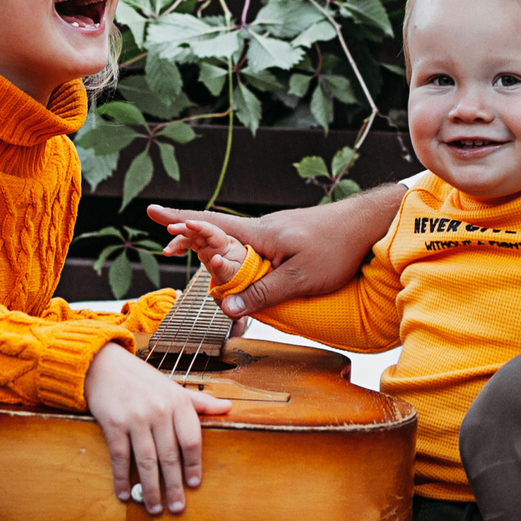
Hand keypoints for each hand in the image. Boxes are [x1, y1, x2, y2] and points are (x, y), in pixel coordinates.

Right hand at [84, 343, 229, 514]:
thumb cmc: (142, 380)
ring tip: (155, 508)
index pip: (192, 440)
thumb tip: (229, 407)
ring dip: (151, 489)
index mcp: (178, 402)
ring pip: (147, 461)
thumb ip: (200, 401)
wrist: (104, 365)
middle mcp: (159, 410)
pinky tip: (124, 494)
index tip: (194, 484)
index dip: (194, 465)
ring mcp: (136, 417)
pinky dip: (122, 479)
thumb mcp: (173, 387)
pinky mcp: (114, 423)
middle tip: (177, 508)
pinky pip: (121, 457)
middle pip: (170, 456)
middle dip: (174, 486)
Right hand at [151, 181, 401, 316]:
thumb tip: (223, 307)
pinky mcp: (287, 239)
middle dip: (191, 235)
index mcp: (259, 234)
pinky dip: (237, 253)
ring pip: (236, 241)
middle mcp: (262, 229)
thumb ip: (261, 293)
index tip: (153, 212)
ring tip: (199, 259)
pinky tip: (241, 266)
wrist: (367, 222)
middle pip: (217, 231)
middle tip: (168, 240)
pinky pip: (253, 247)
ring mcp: (275, 232)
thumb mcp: (299, 278)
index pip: (210, 224)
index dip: (181, 220)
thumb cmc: (336, 246)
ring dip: (215, 247)